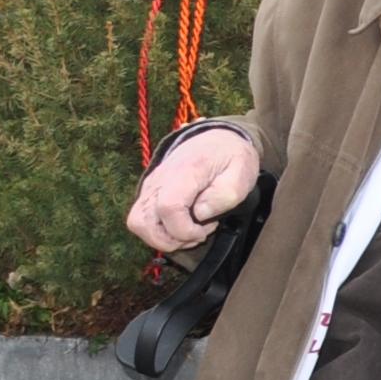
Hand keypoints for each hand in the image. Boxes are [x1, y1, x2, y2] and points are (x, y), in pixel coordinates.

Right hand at [126, 127, 259, 252]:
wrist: (216, 139)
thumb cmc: (230, 156)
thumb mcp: (243, 171)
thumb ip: (225, 195)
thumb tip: (200, 214)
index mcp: (185, 172)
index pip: (168, 207)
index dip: (183, 230)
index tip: (204, 231)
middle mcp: (159, 180)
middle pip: (142, 221)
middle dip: (169, 240)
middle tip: (197, 234)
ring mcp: (150, 187)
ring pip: (137, 223)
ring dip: (162, 239)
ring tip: (190, 232)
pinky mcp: (149, 194)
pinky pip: (141, 220)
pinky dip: (159, 232)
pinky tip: (182, 226)